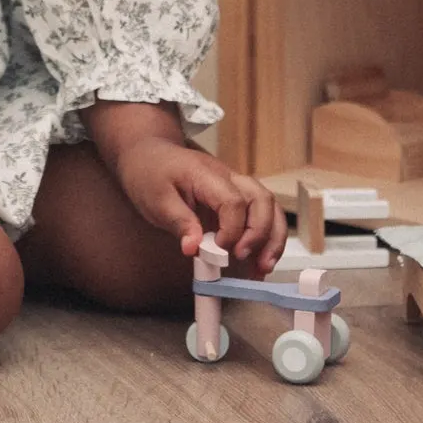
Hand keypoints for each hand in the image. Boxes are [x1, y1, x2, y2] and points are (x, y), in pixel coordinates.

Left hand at [114, 137, 286, 274]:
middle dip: (260, 233)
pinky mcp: (238, 198)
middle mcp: (229, 177)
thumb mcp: (155, 199)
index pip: (233, 201)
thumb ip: (178, 222)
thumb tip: (192, 249)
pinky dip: (267, 237)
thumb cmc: (151, 174)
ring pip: (269, 206)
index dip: (232, 229)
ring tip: (263, 267)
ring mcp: (236, 186)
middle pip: (261, 199)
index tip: (219, 250)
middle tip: (244, 259)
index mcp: (206, 174)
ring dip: (272, 237)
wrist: (150, 155)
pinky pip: (262, 214)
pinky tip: (259, 262)